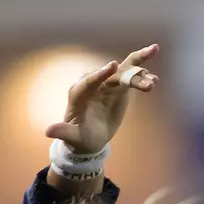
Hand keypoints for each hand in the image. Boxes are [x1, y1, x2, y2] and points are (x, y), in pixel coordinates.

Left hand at [45, 44, 159, 154]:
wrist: (89, 137)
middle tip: (142, 74)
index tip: (113, 66)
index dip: (101, 74)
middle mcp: (93, 84)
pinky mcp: (119, 87)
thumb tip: (49, 131)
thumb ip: (63, 132)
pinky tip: (155, 79)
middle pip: (110, 75)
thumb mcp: (71, 136)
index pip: (90, 81)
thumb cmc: (79, 137)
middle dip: (126, 74)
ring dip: (139, 75)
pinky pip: (131, 78)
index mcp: (79, 94)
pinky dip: (142, 77)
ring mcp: (107, 84)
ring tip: (154, 82)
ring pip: (123, 73)